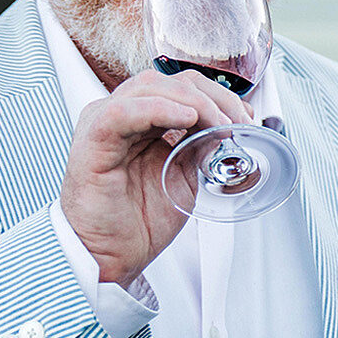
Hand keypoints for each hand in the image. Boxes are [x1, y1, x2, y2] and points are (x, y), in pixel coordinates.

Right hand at [60, 69, 253, 283]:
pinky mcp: (92, 141)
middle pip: (169, 80)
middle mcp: (119, 114)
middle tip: (238, 122)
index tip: (245, 118)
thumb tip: (227, 127)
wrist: (109, 256)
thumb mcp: (183, 176)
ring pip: (150, 87)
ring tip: (218, 124)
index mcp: (139, 119)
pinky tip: (186, 118)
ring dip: (194, 102)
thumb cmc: (135, 221)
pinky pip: (122, 111)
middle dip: (212, 97)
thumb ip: (199, 146)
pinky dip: (159, 109)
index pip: (180, 86)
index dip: (218, 96)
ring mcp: (102, 123)